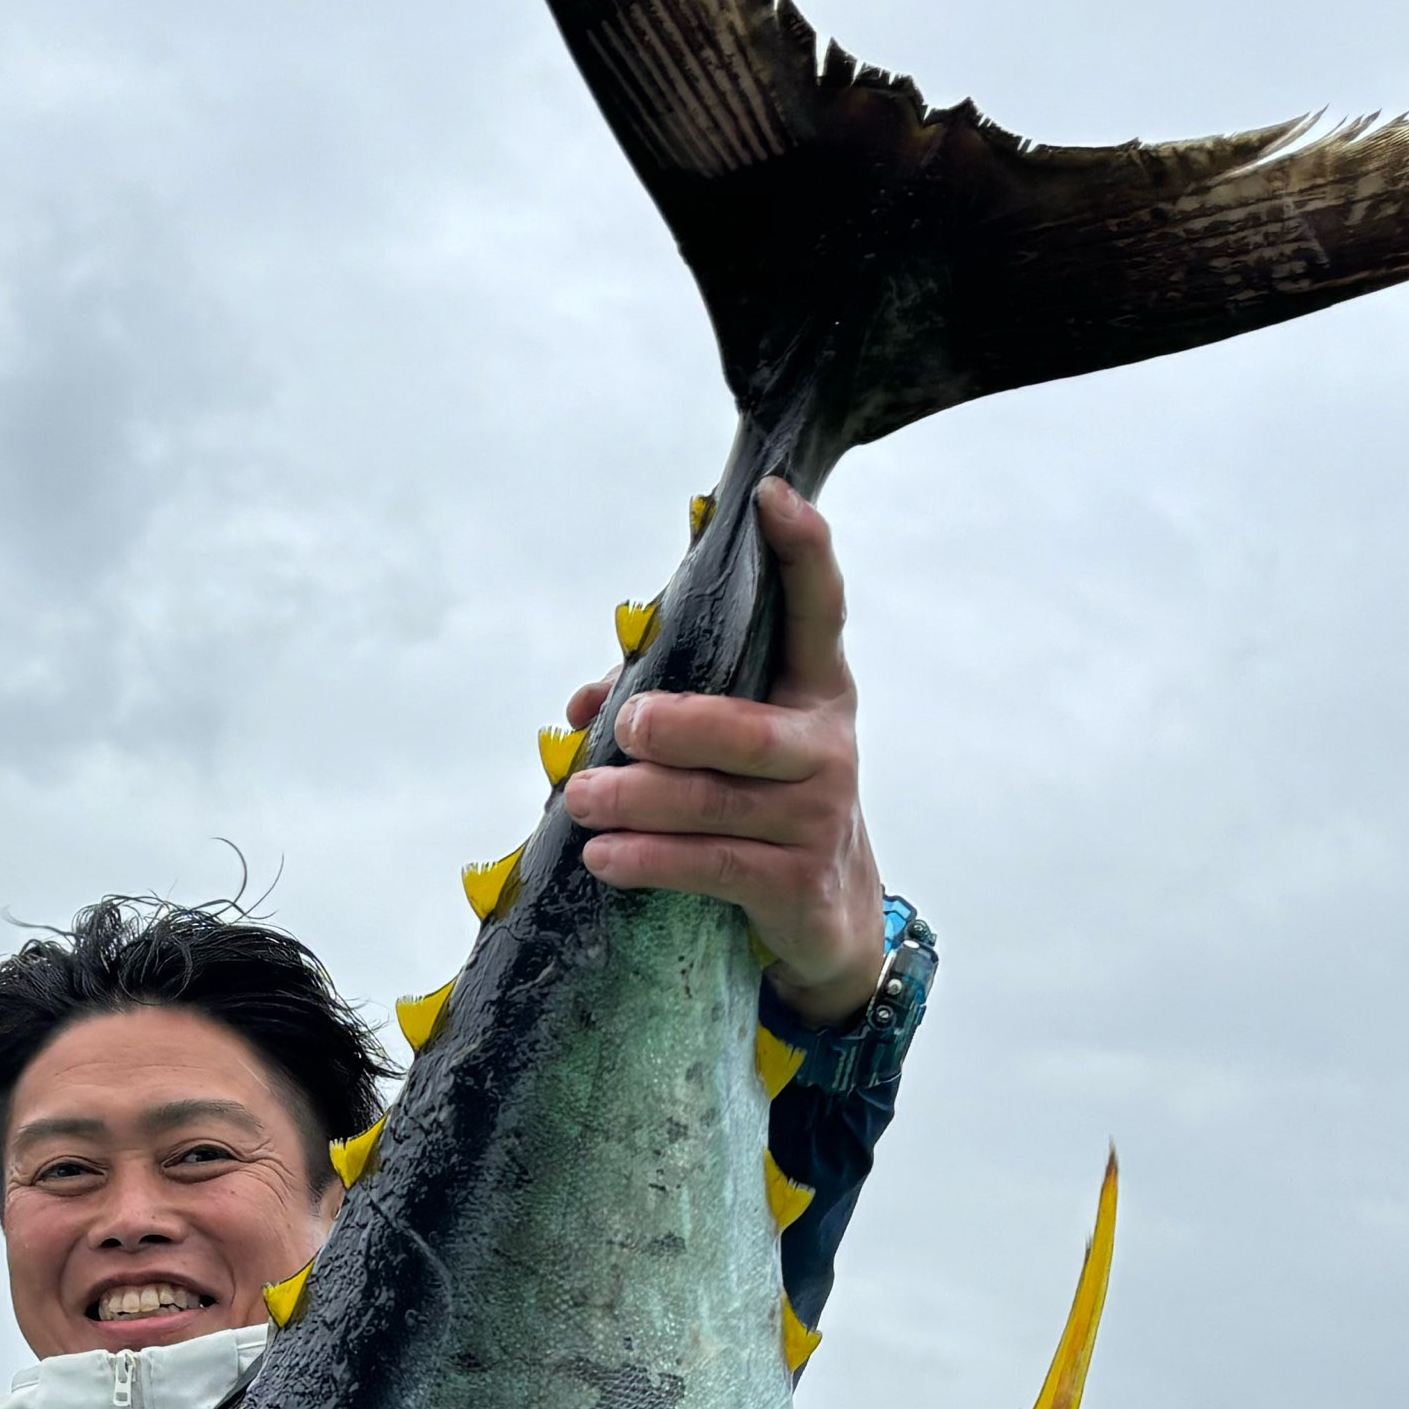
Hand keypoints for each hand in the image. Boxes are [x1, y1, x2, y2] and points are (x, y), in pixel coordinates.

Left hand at [558, 477, 887, 1027]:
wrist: (828, 913)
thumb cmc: (764, 802)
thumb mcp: (731, 744)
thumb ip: (664, 705)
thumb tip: (583, 710)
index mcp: (815, 688)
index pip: (818, 609)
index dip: (802, 551)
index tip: (771, 495)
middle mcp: (825, 747)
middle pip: (745, 731)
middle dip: (678, 726)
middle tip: (624, 726)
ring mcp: (815, 819)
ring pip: (713, 802)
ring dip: (637, 800)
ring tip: (581, 797)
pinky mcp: (796, 882)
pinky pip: (710, 865)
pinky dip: (650, 860)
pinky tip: (604, 857)